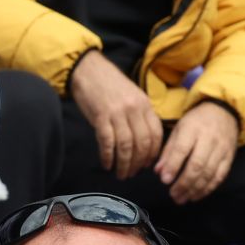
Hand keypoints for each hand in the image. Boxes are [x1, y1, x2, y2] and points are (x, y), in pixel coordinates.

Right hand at [67, 52, 163, 179]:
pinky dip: (108, 157)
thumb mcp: (131, 97)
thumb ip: (139, 115)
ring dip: (124, 164)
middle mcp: (134, 109)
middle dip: (139, 163)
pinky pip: (107, 142)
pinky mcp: (101, 117)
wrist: (89, 70)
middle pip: (142, 143)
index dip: (153, 153)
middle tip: (132, 173)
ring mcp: (118, 113)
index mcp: (144, 104)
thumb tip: (142, 139)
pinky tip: (107, 164)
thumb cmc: (109, 85)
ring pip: (126, 146)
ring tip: (121, 174)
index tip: (147, 164)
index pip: (155, 133)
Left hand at [154, 101, 237, 204]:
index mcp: (192, 129)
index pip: (182, 149)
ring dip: (194, 189)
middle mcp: (209, 139)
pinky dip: (208, 188)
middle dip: (184, 183)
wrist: (224, 111)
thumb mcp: (178, 130)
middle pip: (197, 164)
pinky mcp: (230, 156)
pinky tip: (196, 196)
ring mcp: (221, 148)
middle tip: (173, 195)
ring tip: (181, 199)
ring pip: (209, 173)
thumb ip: (168, 151)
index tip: (164, 181)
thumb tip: (159, 172)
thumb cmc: (196, 123)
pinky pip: (220, 175)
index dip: (173, 166)